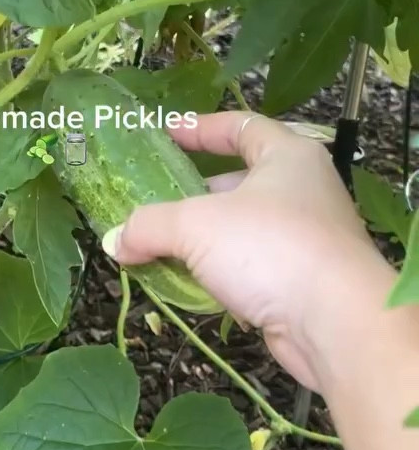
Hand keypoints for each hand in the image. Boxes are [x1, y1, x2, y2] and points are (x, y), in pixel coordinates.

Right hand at [102, 111, 387, 391]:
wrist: (335, 322)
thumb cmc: (271, 248)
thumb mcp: (196, 225)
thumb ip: (149, 226)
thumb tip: (114, 241)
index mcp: (288, 156)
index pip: (242, 127)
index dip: (202, 128)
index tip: (167, 134)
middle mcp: (304, 191)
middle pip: (241, 181)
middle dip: (195, 194)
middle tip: (154, 202)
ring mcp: (308, 238)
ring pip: (244, 229)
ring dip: (203, 239)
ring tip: (160, 248)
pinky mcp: (303, 282)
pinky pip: (253, 268)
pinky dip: (221, 273)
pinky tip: (190, 285)